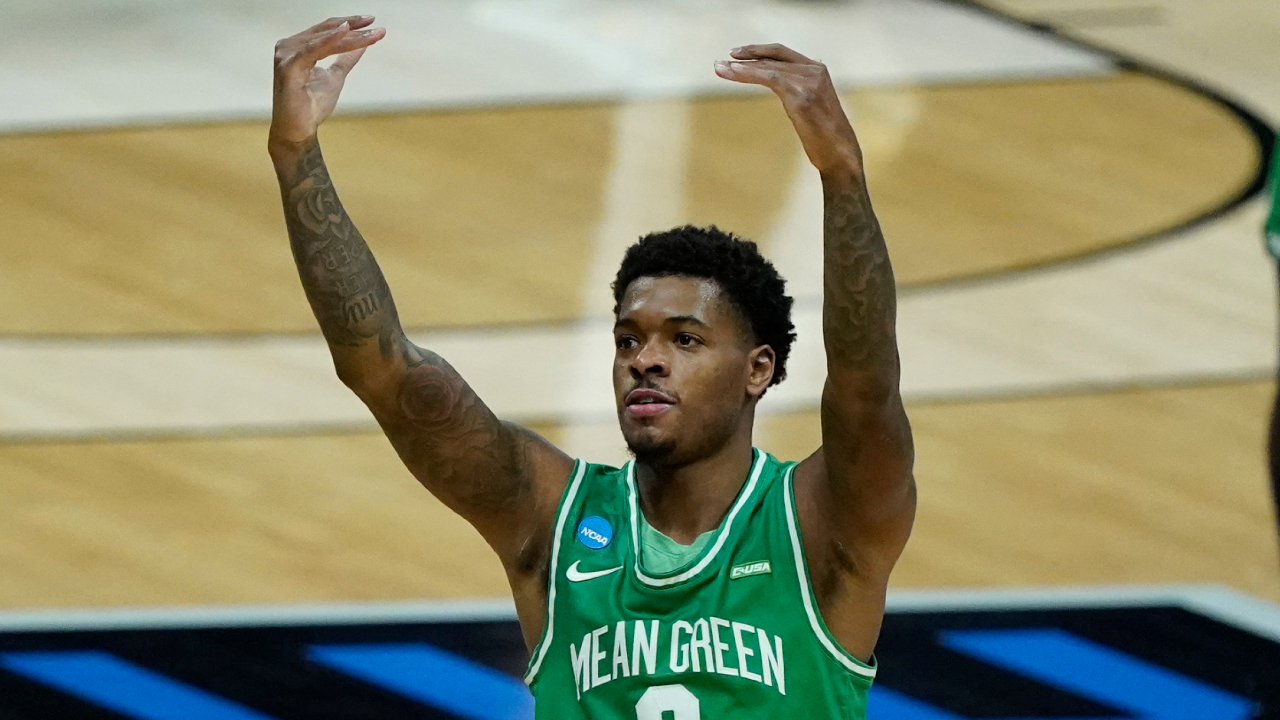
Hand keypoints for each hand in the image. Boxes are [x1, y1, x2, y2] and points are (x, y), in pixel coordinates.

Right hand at [269, 16, 385, 154]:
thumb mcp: (335, 77)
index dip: (350, 25)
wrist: (298, 130)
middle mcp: (289, 47)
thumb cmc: (310, 106)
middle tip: (374, 23)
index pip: (327, 30)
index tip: (373, 23)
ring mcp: (286, 55)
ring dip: (349, 35)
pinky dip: (329, 40)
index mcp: (298, 47)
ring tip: (369, 32)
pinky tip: (345, 32)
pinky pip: (312, 50)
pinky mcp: (288, 67)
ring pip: (324, 39)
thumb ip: (346, 58)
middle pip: (326, 31)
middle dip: (353, 26)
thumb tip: (363, 43)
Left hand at [715, 44, 861, 177]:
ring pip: (768, 67)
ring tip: (720, 69)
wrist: (839, 155)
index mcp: (817, 70)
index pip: (783, 54)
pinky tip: (734, 74)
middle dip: (746, 56)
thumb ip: (799, 90)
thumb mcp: (811, 106)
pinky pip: (769, 78)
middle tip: (722, 61)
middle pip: (773, 56)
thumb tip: (782, 85)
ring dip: (740, 68)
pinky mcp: (800, 95)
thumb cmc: (825, 137)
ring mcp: (809, 81)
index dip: (759, 52)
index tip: (738, 56)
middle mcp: (814, 70)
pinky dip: (748, 75)